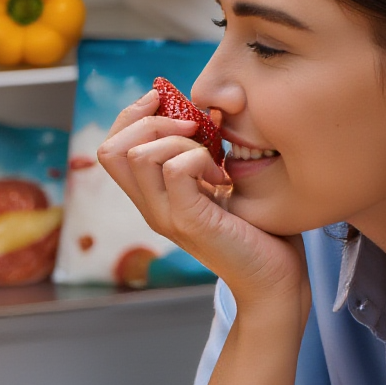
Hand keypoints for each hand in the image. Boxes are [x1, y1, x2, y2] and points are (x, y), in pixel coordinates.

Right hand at [95, 93, 305, 311]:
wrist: (275, 282)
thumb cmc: (259, 232)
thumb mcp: (222, 183)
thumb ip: (205, 153)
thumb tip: (210, 109)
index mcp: (153, 198)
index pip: (110, 148)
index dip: (131, 116)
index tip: (166, 103)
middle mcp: (150, 208)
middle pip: (110, 149)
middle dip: (149, 121)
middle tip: (192, 127)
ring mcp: (165, 217)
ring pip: (139, 155)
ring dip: (178, 141)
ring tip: (211, 157)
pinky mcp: (189, 222)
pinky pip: (175, 169)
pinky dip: (199, 158)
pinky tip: (221, 176)